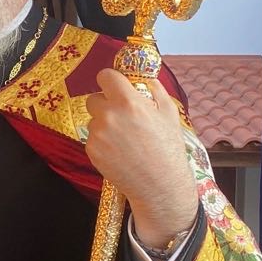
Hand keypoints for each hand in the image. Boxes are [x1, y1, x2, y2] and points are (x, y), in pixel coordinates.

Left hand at [85, 70, 196, 246]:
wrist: (160, 184)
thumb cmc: (168, 148)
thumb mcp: (169, 113)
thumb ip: (155, 90)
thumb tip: (145, 77)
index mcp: (129, 102)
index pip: (105, 76)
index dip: (110, 80)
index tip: (115, 85)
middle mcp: (109, 116)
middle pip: (94, 98)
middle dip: (106, 103)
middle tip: (123, 116)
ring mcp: (97, 134)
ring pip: (93, 120)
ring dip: (104, 124)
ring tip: (125, 138)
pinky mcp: (91, 150)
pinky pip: (92, 137)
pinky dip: (102, 141)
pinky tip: (119, 151)